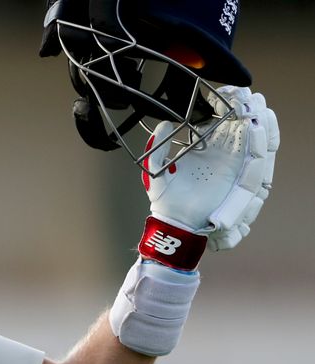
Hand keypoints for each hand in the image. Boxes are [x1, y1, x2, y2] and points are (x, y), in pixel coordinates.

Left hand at [143, 86, 279, 251]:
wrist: (175, 222)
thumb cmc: (165, 199)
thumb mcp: (156, 169)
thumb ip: (159, 146)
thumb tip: (164, 124)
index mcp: (203, 148)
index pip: (219, 120)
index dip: (224, 105)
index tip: (224, 91)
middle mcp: (221, 154)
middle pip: (240, 124)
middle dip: (246, 107)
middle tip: (245, 94)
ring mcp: (232, 165)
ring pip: (251, 138)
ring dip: (255, 120)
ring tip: (254, 105)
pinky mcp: (239, 178)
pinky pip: (253, 158)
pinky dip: (257, 142)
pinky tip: (255, 127)